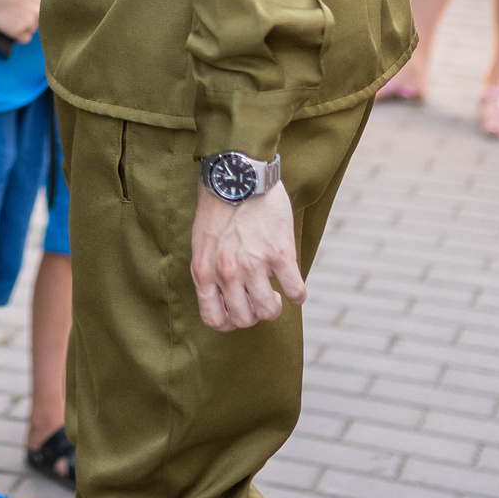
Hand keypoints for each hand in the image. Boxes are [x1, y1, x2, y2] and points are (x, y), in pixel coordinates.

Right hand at [0, 0, 41, 44]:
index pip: (50, 9)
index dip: (41, 10)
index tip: (34, 9)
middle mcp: (40, 10)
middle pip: (42, 20)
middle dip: (33, 17)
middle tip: (20, 11)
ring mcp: (30, 22)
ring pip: (32, 29)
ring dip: (24, 25)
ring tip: (11, 15)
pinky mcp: (18, 31)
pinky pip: (24, 39)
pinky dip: (18, 35)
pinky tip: (11, 26)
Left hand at [191, 181, 305, 330]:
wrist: (237, 175)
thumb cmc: (217, 206)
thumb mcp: (201, 243)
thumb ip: (209, 270)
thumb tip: (222, 295)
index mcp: (204, 272)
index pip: (214, 318)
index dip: (229, 322)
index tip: (238, 312)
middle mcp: (228, 273)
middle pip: (244, 319)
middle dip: (253, 314)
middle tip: (258, 300)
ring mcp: (255, 265)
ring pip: (269, 311)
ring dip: (274, 306)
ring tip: (275, 293)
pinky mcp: (281, 254)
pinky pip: (295, 291)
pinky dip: (297, 294)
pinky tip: (294, 286)